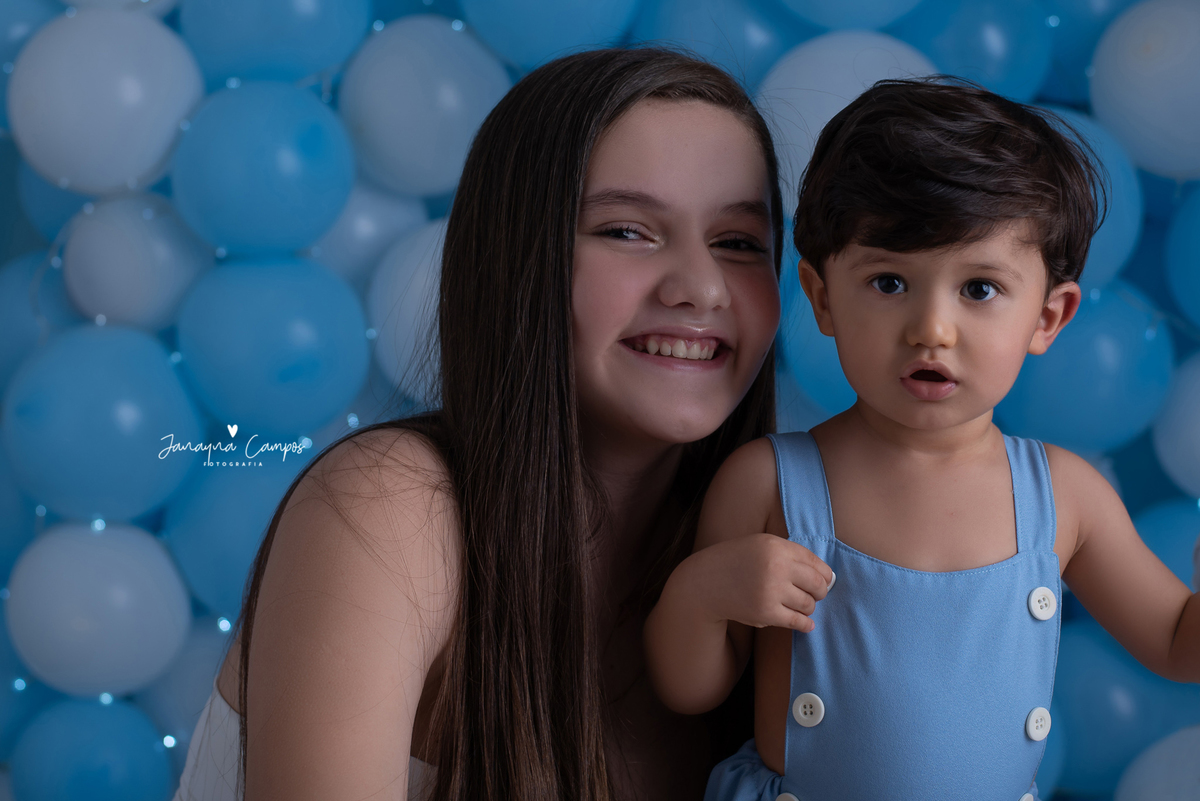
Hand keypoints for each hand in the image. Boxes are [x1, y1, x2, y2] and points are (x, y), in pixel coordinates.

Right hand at [686, 533, 833, 632]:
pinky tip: (804, 623)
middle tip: (815, 594)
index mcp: (776, 546)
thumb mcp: (761, 545)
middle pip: (818, 584)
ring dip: (809, 607)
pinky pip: (798, 622)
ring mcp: (771, 592)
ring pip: (809, 604)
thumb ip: (791, 554)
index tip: (823, 580)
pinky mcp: (765, 614)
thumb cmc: (736, 561)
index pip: (816, 562)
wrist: (705, 583)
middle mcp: (776, 567)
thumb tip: (828, 576)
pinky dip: (805, 624)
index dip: (824, 574)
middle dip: (820, 591)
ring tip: (799, 604)